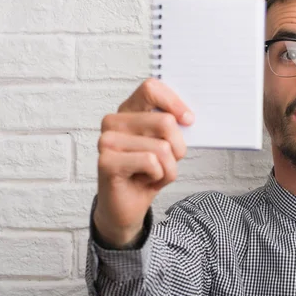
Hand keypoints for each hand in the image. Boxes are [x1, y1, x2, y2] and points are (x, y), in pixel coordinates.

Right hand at [93, 78, 193, 247]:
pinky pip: (151, 162)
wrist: (127, 207)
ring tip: (154, 174)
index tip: (188, 120)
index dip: (174, 102)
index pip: (151, 88)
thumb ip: (173, 127)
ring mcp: (107, 141)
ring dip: (168, 168)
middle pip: (165, 122)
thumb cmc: (148, 172)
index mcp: (129, 110)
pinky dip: (159, 176)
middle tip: (167, 162)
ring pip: (162, 147)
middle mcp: (114, 121)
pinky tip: (144, 180)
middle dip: (178, 148)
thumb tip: (188, 118)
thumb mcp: (167, 145)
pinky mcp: (106, 161)